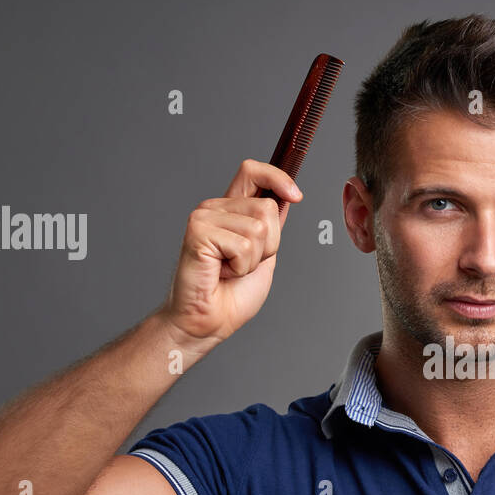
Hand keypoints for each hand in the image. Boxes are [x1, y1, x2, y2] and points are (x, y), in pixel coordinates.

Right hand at [160, 158, 302, 345]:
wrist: (208, 322)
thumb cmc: (232, 295)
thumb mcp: (263, 255)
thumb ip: (270, 226)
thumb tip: (286, 198)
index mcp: (230, 210)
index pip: (252, 172)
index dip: (277, 176)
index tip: (296, 195)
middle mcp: (215, 208)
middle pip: (267, 207)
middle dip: (270, 244)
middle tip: (242, 264)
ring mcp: (204, 217)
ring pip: (259, 228)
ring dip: (254, 259)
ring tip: (231, 270)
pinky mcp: (198, 231)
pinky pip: (244, 245)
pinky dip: (240, 267)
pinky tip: (222, 273)